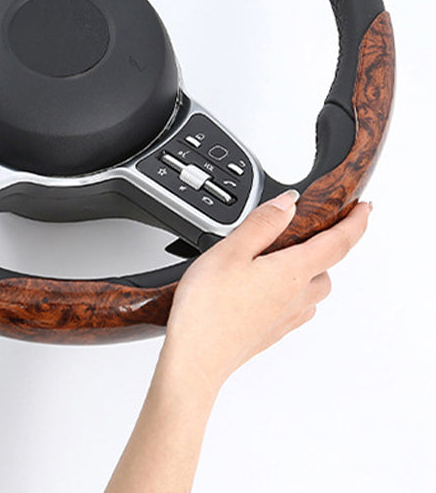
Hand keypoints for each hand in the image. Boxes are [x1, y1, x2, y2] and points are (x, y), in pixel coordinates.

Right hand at [161, 190, 370, 395]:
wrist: (197, 358)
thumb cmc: (209, 307)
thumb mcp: (230, 250)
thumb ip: (262, 223)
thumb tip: (289, 204)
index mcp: (292, 272)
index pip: (338, 243)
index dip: (356, 223)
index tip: (365, 209)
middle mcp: (296, 297)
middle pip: (327, 269)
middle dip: (326, 247)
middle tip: (314, 230)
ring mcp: (285, 318)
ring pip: (312, 291)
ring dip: (309, 272)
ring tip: (284, 257)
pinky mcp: (271, 332)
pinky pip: (295, 308)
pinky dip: (291, 292)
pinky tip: (266, 288)